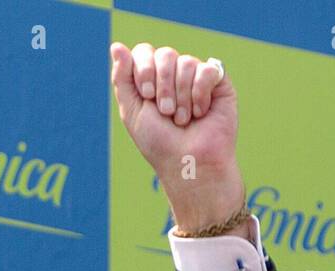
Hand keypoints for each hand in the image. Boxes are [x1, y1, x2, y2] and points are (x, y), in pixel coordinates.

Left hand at [109, 43, 247, 238]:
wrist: (189, 162)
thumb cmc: (159, 143)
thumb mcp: (132, 111)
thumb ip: (122, 78)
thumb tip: (116, 46)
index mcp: (151, 80)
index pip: (145, 52)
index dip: (145, 69)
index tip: (147, 96)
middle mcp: (173, 75)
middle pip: (166, 54)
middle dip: (163, 85)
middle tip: (166, 112)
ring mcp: (196, 77)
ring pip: (186, 62)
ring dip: (181, 96)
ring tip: (183, 119)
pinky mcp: (218, 82)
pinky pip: (207, 69)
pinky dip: (200, 94)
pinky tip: (201, 113)